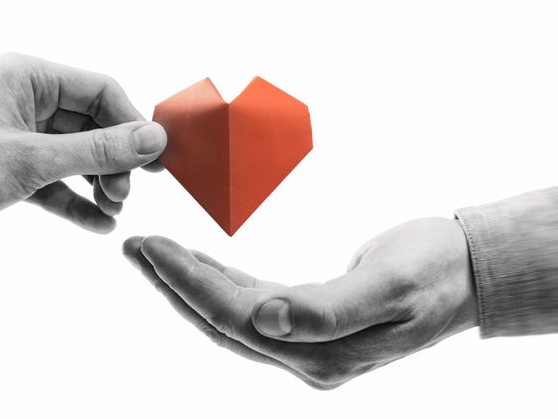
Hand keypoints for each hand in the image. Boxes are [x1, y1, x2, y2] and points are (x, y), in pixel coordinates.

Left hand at [0, 53, 165, 261]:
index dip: (131, 124)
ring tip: (114, 209)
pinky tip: (98, 225)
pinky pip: (57, 183)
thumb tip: (152, 139)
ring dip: (99, 183)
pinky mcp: (12, 172)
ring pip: (77, 157)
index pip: (100, 91)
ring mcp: (19, 138)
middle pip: (92, 126)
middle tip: (124, 193)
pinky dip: (77, 202)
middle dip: (114, 161)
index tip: (154, 160)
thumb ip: (99, 150)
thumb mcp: (34, 160)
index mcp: (28, 78)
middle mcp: (25, 102)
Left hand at [122, 218, 477, 388]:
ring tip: (152, 251)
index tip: (149, 246)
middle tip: (134, 246)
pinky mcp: (309, 321)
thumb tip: (265, 320)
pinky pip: (249, 303)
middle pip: (219, 320)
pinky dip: (219, 281)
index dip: (186, 282)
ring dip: (188, 281)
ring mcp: (305, 342)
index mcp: (320, 351)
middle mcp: (305, 354)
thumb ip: (328, 310)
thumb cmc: (436, 271)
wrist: (467, 272)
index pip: (232, 317)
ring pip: (228, 313)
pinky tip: (198, 262)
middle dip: (172, 282)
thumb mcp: (390, 287)